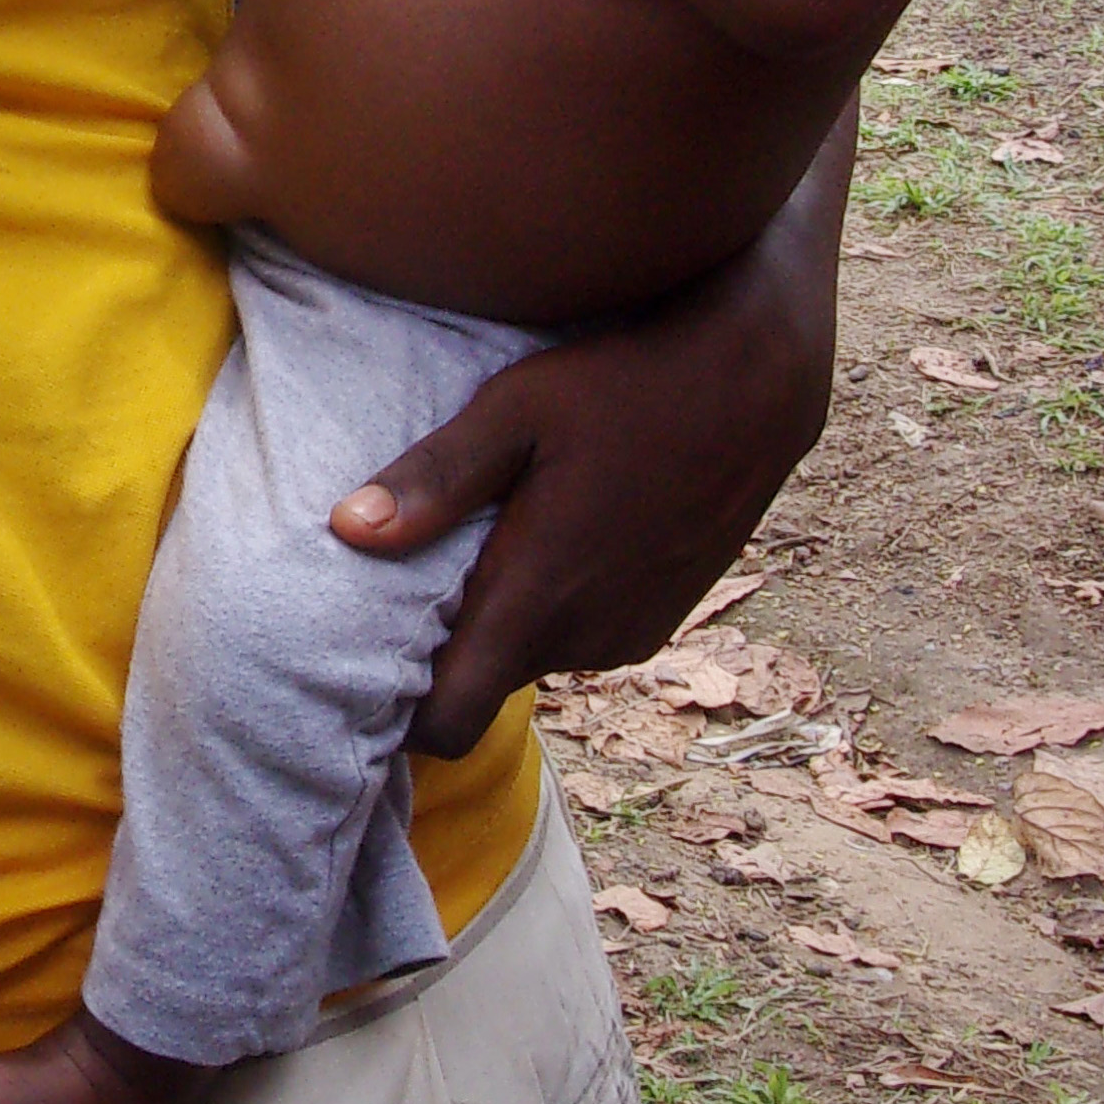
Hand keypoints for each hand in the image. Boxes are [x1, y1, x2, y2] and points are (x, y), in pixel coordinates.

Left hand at [327, 129, 845, 756]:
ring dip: (506, 613)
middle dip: (445, 642)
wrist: (755, 381)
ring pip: (534, 654)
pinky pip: (581, 634)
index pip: (449, 722)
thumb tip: (348, 531)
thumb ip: (436, 479)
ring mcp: (629, 635)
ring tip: (491, 529)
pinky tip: (554, 527)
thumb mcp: (516, 410)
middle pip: (483, 682)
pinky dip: (556, 601)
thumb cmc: (626, 382)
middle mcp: (585, 639)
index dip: (398, 710)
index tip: (360, 665)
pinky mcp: (659, 621)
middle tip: (417, 563)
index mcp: (538, 599)